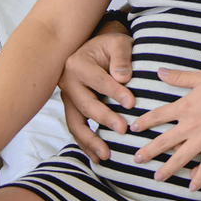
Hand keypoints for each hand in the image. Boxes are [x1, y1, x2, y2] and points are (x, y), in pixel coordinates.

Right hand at [59, 30, 134, 161]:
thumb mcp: (118, 43)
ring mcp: (68, 98)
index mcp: (77, 64)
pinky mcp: (73, 109)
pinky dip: (85, 144)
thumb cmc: (110, 45)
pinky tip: (97, 157)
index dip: (115, 93)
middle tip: (123, 130)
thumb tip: (123, 78)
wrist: (97, 47)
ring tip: (106, 155)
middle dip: (104, 119)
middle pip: (86, 105)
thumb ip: (121, 58)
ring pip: (76, 123)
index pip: (98, 81)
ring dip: (90, 141)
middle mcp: (68, 83)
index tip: (131, 103)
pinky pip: (76, 129)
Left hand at [130, 67, 200, 191]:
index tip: (133, 128)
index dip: (144, 122)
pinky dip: (199, 178)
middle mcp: (190, 125)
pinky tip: (192, 187)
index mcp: (185, 106)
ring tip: (157, 178)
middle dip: (149, 152)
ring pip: (180, 158)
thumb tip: (160, 71)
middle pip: (164, 141)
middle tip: (136, 159)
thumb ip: (179, 77)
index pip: (158, 116)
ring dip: (167, 169)